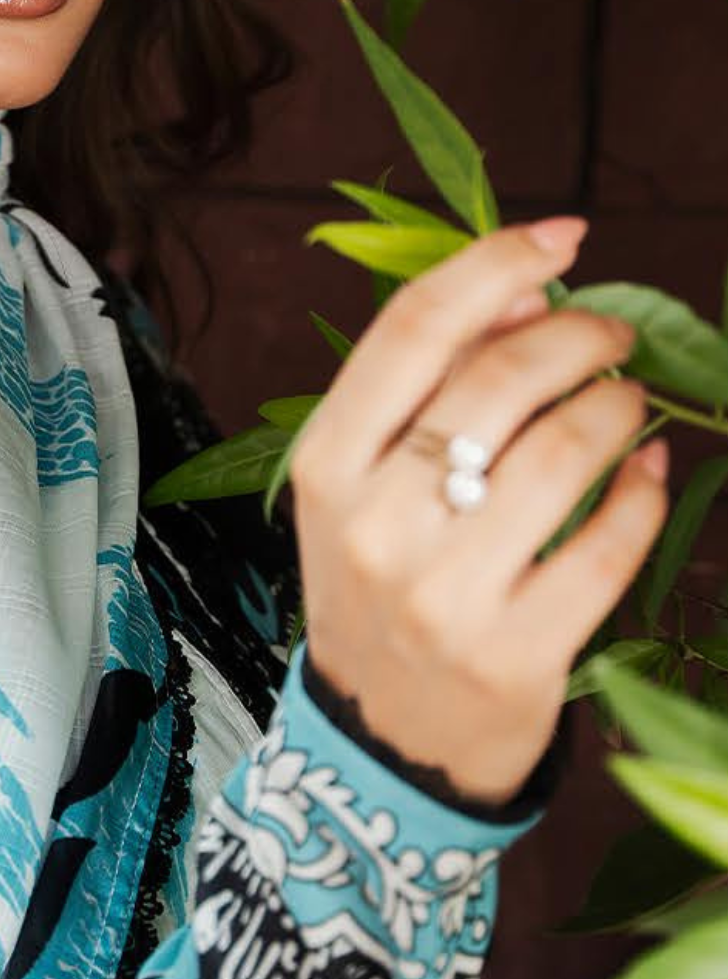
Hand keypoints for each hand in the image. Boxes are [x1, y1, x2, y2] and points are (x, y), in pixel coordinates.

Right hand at [286, 218, 671, 806]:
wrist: (381, 744)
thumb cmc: (380, 591)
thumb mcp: (366, 489)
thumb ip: (430, 389)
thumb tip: (527, 295)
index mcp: (327, 468)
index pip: (414, 329)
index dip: (497, 264)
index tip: (561, 235)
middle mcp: (376, 525)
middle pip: (501, 378)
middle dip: (581, 335)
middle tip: (613, 336)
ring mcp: (444, 595)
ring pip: (566, 453)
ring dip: (621, 408)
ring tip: (629, 406)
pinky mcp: (517, 655)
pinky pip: (611, 545)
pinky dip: (647, 493)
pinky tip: (651, 473)